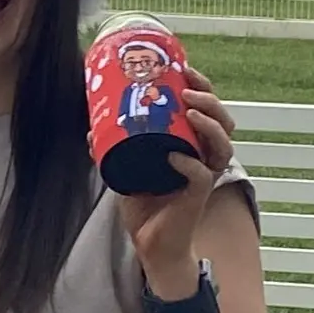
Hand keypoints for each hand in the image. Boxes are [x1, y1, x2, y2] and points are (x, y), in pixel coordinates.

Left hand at [121, 65, 235, 298]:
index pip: (207, 109)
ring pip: (222, 144)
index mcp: (192, 144)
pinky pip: (202, 175)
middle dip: (210, 99)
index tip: (184, 69)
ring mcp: (204, 175)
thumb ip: (113, 148)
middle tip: (189, 88)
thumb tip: (90, 128)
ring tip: (190, 111)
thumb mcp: (126, 168)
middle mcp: (204, 157)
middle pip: (223, 121)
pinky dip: (190, 164)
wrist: (151, 243)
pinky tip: (174, 156)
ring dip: (209, 124)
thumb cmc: (146, 204)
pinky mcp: (198, 197)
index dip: (202, 87)